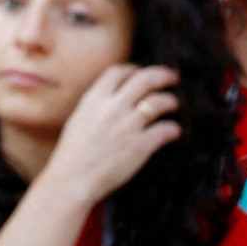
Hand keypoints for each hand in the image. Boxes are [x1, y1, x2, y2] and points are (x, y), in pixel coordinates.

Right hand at [40, 63, 181, 203]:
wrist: (73, 177)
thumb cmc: (74, 151)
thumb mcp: (80, 117)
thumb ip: (98, 104)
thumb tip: (116, 96)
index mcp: (94, 98)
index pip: (119, 71)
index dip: (135, 69)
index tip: (143, 72)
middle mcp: (112, 107)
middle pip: (145, 79)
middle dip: (162, 75)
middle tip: (172, 77)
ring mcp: (127, 126)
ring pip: (159, 101)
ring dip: (171, 101)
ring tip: (174, 104)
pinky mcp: (140, 146)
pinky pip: (166, 129)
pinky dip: (174, 128)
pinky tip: (173, 131)